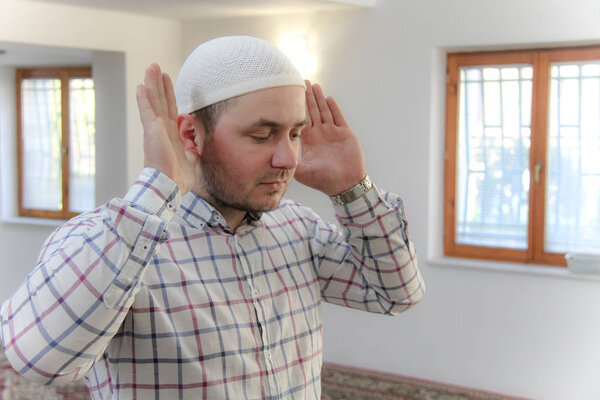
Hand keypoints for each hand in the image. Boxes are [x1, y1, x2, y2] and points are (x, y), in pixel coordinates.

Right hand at [136, 64, 196, 194]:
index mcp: (170, 136)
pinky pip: (147, 111)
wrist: (169, 186)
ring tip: (151, 67)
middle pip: (161, 101)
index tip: (168, 81)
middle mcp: (161, 130)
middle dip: (159, 84)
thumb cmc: (178, 179)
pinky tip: (142, 85)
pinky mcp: (152, 130)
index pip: (170, 110)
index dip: (169, 95)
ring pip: (154, 101)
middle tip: (156, 67)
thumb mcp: (191, 160)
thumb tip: (198, 144)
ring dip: (152, 84)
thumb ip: (193, 149)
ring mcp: (155, 129)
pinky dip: (144, 98)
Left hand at [294, 81, 365, 195]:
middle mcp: (320, 134)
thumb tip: (273, 159)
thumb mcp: (302, 172)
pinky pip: (338, 117)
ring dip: (319, 98)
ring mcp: (333, 133)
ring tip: (313, 85)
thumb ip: (290, 163)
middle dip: (306, 97)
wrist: (344, 185)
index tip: (289, 96)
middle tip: (301, 82)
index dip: (295, 108)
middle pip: (312, 111)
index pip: (301, 120)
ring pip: (324, 111)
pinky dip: (333, 108)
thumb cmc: (323, 180)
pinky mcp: (345, 133)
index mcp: (309, 141)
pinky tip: (327, 98)